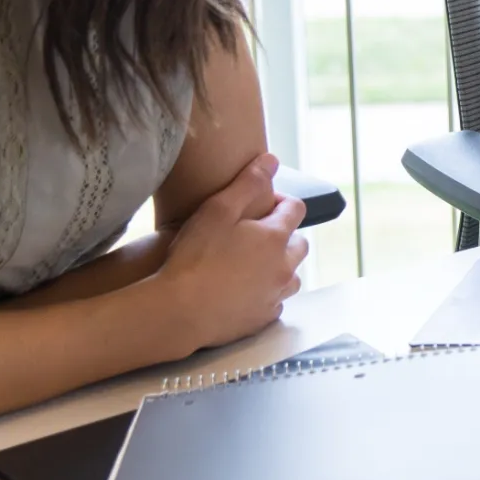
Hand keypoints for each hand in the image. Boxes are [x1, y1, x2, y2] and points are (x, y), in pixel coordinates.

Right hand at [152, 152, 308, 352]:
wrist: (179, 311)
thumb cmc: (195, 257)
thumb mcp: (217, 210)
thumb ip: (248, 183)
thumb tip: (272, 161)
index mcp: (276, 238)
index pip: (295, 209)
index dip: (280, 201)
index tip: (263, 203)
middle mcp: (284, 267)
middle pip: (300, 244)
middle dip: (284, 235)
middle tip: (256, 234)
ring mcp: (275, 295)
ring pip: (292, 276)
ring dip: (280, 266)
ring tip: (252, 263)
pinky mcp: (263, 318)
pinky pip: (275, 301)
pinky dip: (267, 293)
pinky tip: (245, 290)